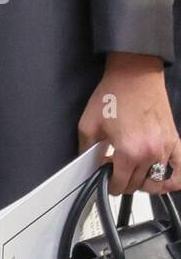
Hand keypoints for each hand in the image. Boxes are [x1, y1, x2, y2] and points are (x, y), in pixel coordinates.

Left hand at [78, 52, 180, 195]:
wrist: (134, 73)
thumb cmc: (114, 94)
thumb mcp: (89, 122)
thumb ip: (87, 148)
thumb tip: (87, 164)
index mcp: (129, 151)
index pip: (120, 184)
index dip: (108, 183)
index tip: (104, 177)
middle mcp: (150, 154)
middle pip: (137, 184)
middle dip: (122, 181)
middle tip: (113, 167)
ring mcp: (166, 149)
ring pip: (155, 181)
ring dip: (142, 182)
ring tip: (131, 172)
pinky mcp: (175, 141)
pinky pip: (180, 171)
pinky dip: (173, 181)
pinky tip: (162, 182)